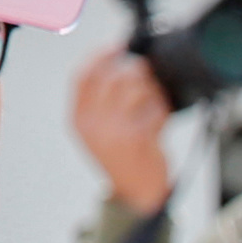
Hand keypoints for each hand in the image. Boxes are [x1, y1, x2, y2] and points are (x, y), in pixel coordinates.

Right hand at [72, 48, 176, 216]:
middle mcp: (94, 124)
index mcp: (78, 120)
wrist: (136, 195)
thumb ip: (100, 101)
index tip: (117, 47)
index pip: (83, 77)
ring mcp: (116, 131)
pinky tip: (162, 118)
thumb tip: (119, 65)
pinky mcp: (141, 138)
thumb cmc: (121, 159)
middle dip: (135, 71)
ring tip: (156, 101)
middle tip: (147, 74)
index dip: (101, 56)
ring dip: (152, 90)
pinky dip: (163, 109)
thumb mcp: (98, 131)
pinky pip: (155, 109)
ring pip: (137, 90)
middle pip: (114, 78)